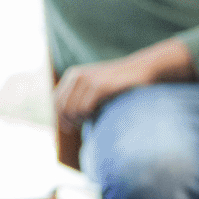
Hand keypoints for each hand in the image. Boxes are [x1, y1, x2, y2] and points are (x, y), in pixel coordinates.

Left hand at [53, 40, 192, 129]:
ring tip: (91, 120)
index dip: (59, 116)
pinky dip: (88, 116)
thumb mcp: (96, 87)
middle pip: (62, 106)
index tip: (67, 128)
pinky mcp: (100, 86)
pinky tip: (96, 116)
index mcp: (73, 75)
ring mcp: (88, 80)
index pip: (56, 99)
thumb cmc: (120, 83)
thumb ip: (81, 97)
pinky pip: (85, 108)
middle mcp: (77, 76)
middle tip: (79, 128)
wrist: (142, 69)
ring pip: (72, 109)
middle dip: (68, 121)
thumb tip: (65, 119)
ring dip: (80, 120)